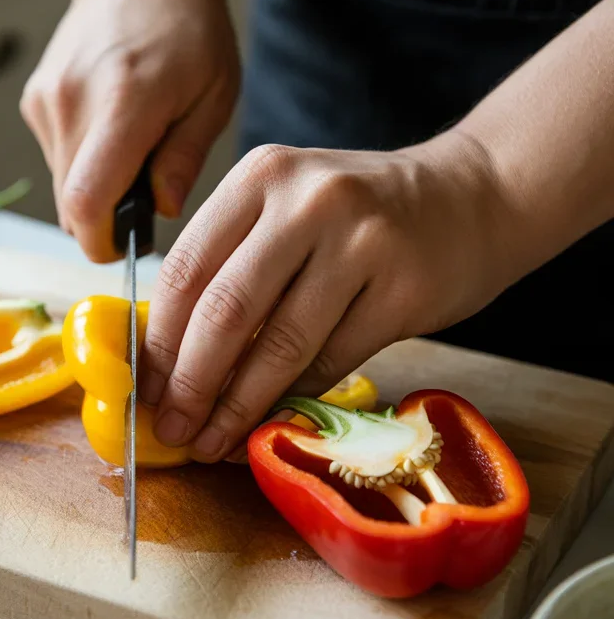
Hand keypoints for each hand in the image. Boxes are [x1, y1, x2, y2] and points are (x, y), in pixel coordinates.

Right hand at [20, 0, 238, 262]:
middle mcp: (72, 101)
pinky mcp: (35, 99)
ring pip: (63, 184)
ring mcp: (47, 98)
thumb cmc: (188, 28)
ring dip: (98, 187)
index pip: (86, 201)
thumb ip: (184, 158)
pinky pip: (58, 157)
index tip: (126, 247)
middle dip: (106, 218)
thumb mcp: (215, 94)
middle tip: (148, 193)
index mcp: (123, 102)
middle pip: (70, 203)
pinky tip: (115, 128)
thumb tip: (160, 210)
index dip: (101, 242)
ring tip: (138, 149)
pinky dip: (85, 161)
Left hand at [139, 135, 516, 461]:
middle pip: (225, 309)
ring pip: (280, 344)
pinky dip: (294, 400)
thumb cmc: (362, 213)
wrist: (473, 197)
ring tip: (213, 442)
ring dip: (238, 406)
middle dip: (190, 383)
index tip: (144, 388)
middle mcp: (308, 199)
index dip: (158, 340)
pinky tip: (271, 422)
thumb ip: (233, 263)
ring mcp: (362, 241)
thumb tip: (170, 358)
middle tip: (171, 428)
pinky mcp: (404, 289)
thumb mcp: (288, 208)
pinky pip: (332, 361)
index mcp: (261, 176)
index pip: (186, 267)